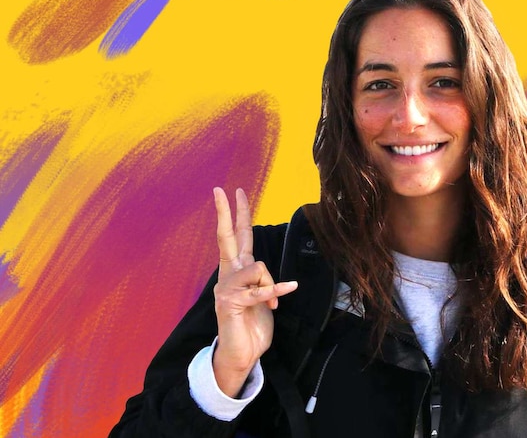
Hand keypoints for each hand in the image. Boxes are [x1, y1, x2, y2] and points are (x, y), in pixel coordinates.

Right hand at [211, 187, 297, 396]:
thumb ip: (262, 279)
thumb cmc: (252, 323)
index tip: (233, 191)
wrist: (242, 353)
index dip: (236, 214)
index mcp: (236, 270)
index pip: (236, 236)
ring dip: (271, 285)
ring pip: (258, 267)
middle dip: (226, 212)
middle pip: (227, 237)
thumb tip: (264, 272)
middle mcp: (228, 275)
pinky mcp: (231, 303)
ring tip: (271, 305)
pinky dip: (277, 291)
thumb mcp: (263, 295)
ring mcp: (227, 288)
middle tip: (222, 189)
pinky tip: (289, 288)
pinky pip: (261, 290)